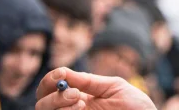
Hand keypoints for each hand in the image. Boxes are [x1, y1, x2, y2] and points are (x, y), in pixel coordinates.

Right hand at [36, 67, 156, 109]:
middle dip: (54, 95)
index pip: (51, 88)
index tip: (61, 74)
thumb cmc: (135, 106)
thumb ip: (88, 81)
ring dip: (58, 104)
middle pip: (43, 103)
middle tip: (76, 94)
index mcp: (80, 96)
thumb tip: (63, 72)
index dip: (50, 79)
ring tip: (81, 103)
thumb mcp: (113, 87)